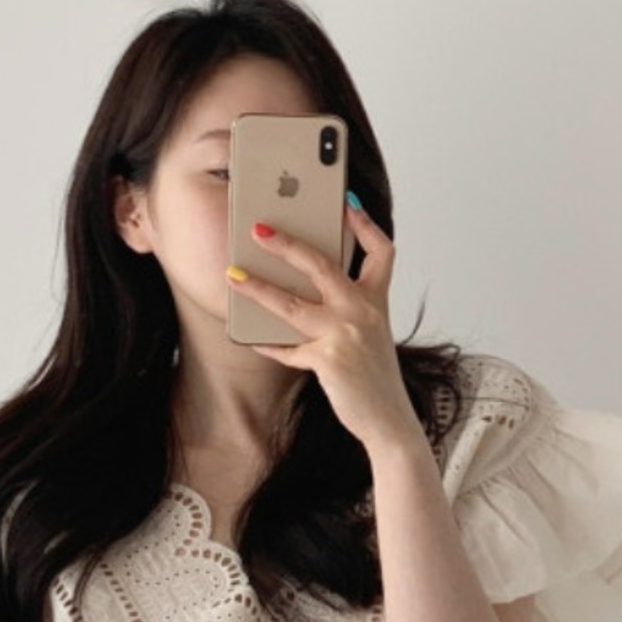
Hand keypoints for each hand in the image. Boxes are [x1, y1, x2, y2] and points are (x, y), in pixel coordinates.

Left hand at [226, 201, 423, 453]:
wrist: (388, 419)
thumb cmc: (375, 378)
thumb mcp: (371, 335)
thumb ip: (347, 311)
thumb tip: (304, 293)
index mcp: (376, 301)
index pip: (380, 251)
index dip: (364, 224)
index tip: (347, 202)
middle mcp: (363, 312)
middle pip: (322, 265)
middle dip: (287, 244)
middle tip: (259, 229)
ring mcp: (344, 335)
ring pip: (291, 304)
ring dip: (258, 288)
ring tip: (232, 276)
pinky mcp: (327, 360)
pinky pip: (287, 348)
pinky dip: (266, 344)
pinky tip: (247, 336)